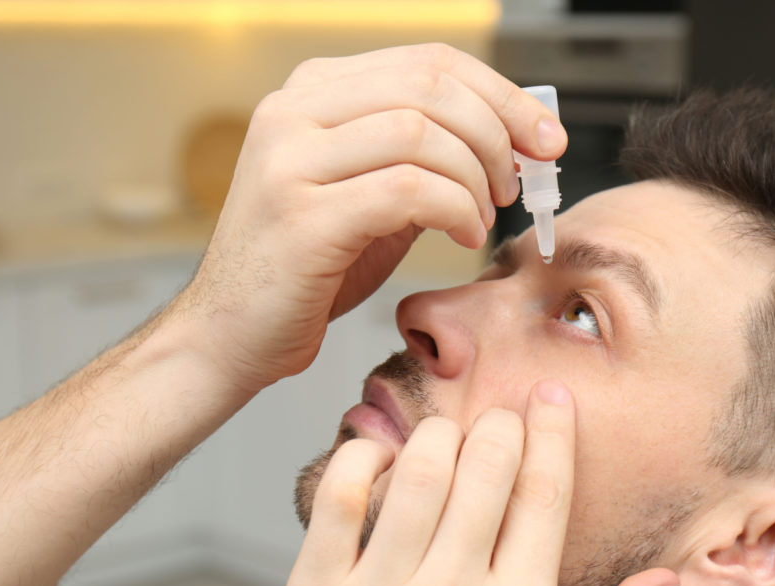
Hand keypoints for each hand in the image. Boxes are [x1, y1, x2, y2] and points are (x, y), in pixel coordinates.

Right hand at [176, 44, 566, 391]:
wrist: (230, 334)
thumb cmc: (306, 269)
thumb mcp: (368, 196)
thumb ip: (423, 160)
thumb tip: (508, 141)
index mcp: (310, 94)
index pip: (427, 62)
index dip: (501, 94)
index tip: (544, 135)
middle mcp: (293, 113)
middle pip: (430, 86)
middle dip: (498, 133)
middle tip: (517, 182)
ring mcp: (290, 160)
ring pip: (421, 134)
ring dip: (474, 178)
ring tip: (481, 218)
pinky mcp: (301, 215)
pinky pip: (408, 190)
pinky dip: (454, 210)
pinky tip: (462, 236)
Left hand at [268, 379, 675, 585]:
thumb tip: (661, 583)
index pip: (546, 495)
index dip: (553, 433)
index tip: (552, 398)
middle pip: (488, 465)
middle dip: (500, 425)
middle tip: (499, 420)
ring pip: (420, 468)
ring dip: (439, 434)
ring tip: (447, 438)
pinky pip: (339, 495)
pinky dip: (361, 457)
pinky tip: (380, 457)